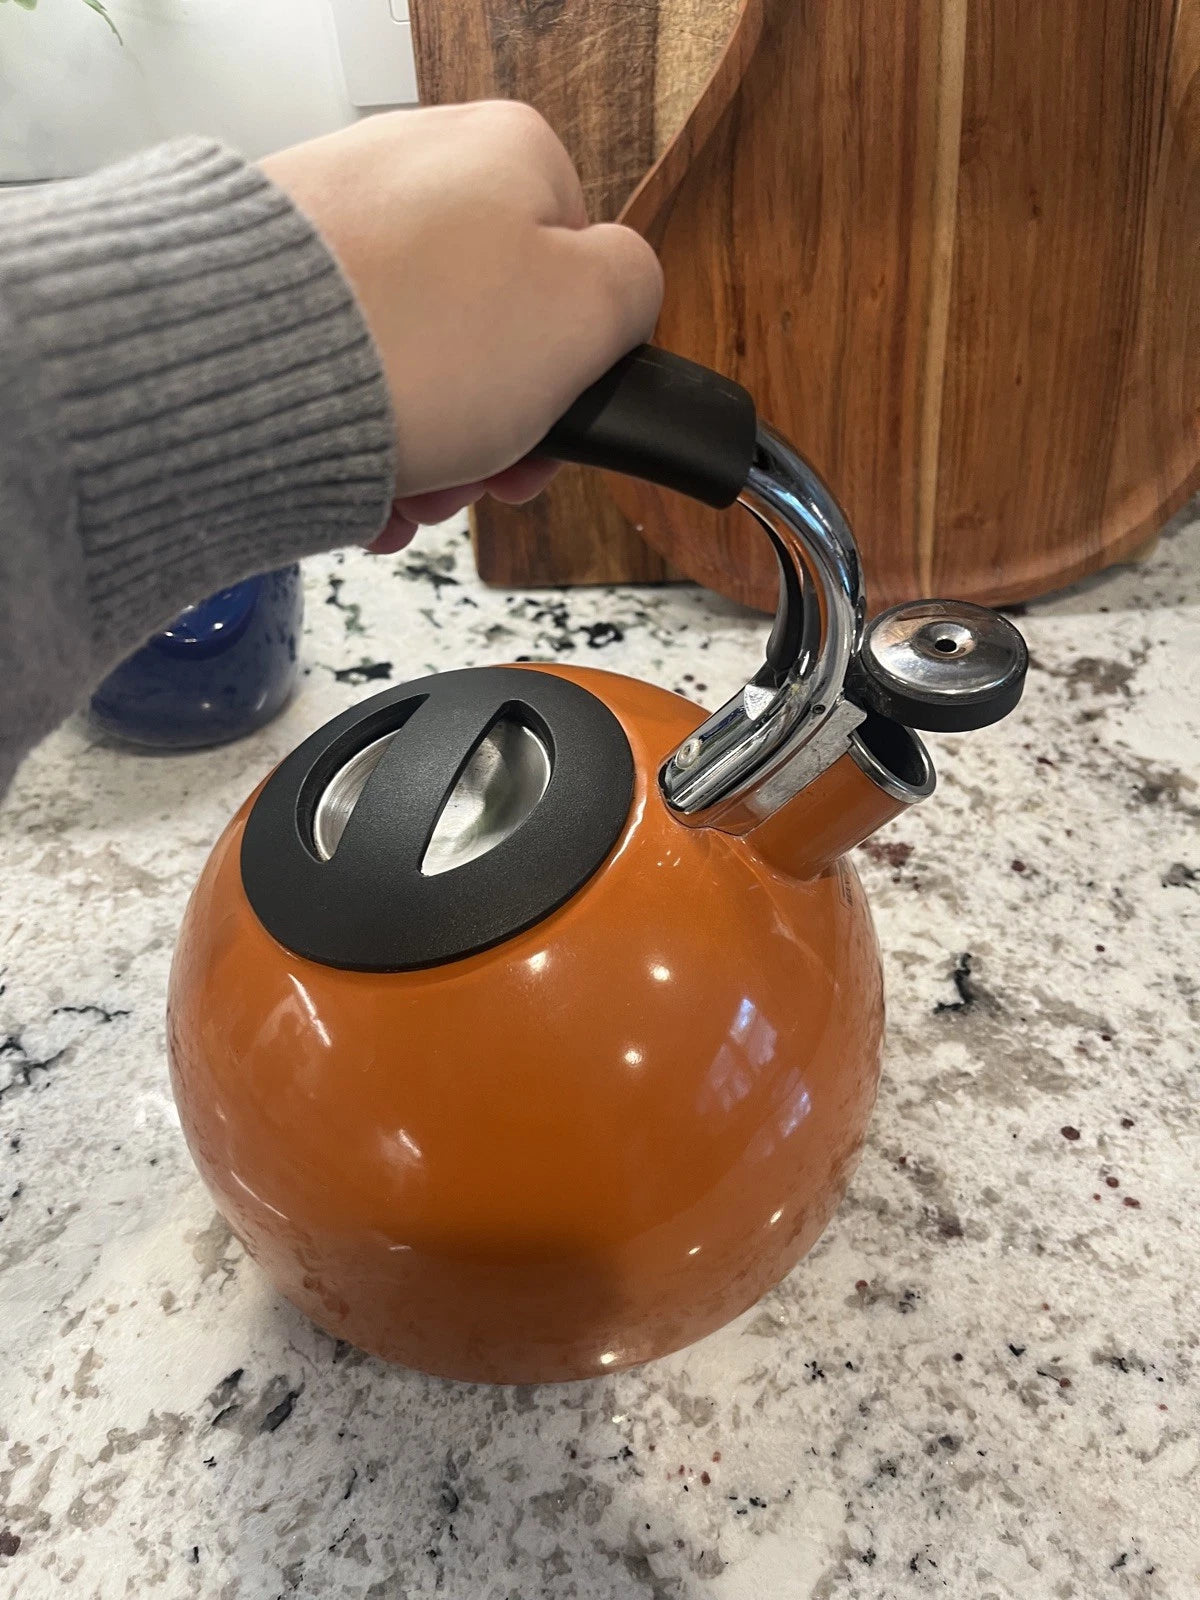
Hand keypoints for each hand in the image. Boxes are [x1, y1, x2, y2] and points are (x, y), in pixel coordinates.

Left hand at [260, 103, 662, 549]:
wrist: (243, 371)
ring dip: (434, 451)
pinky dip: (367, 438)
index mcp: (513, 155)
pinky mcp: (275, 280)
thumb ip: (635, 291)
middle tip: (476, 485)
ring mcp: (342, 222)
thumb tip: (621, 294)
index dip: (575, 379)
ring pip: (423, 365)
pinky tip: (364, 486)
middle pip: (495, 332)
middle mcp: (422, 168)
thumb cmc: (420, 342)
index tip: (549, 441)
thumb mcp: (589, 313)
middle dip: (495, 431)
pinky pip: (351, 373)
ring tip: (409, 495)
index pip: (580, 275)